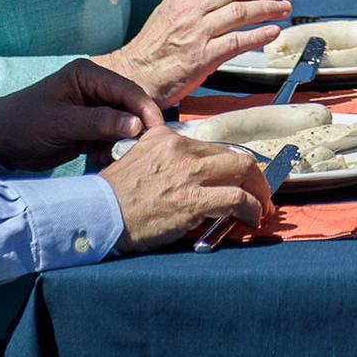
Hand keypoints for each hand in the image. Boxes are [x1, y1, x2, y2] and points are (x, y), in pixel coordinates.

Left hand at [0, 58, 161, 170]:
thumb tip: (137, 125)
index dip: (144, 109)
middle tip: (138, 150)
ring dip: (122, 143)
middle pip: (130, 107)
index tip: (156, 131)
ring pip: (123, 125)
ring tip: (110, 157)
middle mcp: (95, 89)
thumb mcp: (62, 123)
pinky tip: (99, 160)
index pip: (127, 90)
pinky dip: (110, 150)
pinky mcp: (90, 128)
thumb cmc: (25, 124)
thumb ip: (100, 123)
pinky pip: (112, 138)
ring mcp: (93, 109)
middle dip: (135, 129)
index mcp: (88, 76)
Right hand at [97, 0, 291, 102]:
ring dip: (270, 8)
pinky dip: (260, 35)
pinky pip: (238, 42)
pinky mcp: (201, 57)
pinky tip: (273, 32)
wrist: (134, 75)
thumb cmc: (154, 46)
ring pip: (241, 11)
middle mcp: (189, 8)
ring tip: (285, 9)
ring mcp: (195, 32)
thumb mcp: (172, 10)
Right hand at [98, 127, 273, 253]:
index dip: (232, 165)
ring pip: (243, 171)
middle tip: (260, 192)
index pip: (214, 147)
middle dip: (254, 176)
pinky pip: (237, 199)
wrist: (96, 215)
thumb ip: (165, 160)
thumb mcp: (138, 160)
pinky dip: (251, 208)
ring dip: (258, 192)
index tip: (240, 178)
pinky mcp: (192, 199)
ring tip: (260, 207)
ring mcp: (187, 173)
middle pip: (235, 156)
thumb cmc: (114, 197)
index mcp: (167, 138)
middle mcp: (180, 149)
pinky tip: (251, 218)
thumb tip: (193, 175)